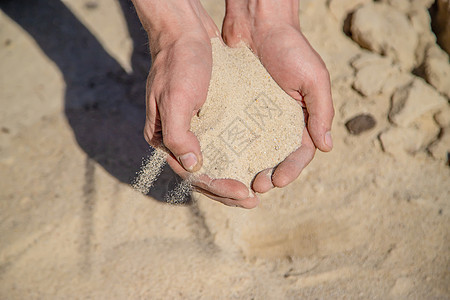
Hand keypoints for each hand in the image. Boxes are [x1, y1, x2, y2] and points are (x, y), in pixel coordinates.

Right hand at [132, 0, 258, 207]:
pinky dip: (235, 156)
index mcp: (164, 139)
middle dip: (227, 190)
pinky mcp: (206, 118)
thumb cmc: (178, 63)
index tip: (245, 194)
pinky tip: (252, 161)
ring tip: (255, 187)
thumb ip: (177, 135)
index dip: (218, 188)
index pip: (192, 174)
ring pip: (214, 161)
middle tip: (254, 199)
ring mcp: (192, 129)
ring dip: (233, 176)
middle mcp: (177, 138)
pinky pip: (221, 144)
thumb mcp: (175, 98)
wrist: (185, 32)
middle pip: (203, 174)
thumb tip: (193, 167)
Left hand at [223, 0, 334, 192]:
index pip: (300, 152)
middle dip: (269, 174)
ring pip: (254, 150)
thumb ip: (322, 112)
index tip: (278, 180)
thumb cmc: (291, 48)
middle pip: (275, 156)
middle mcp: (279, 120)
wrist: (258, 23)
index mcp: (301, 117)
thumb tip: (326, 147)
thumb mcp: (313, 79)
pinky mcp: (237, 108)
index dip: (291, 169)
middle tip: (257, 185)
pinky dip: (232, 148)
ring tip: (240, 178)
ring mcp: (257, 116)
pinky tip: (224, 159)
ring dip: (249, 167)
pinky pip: (235, 133)